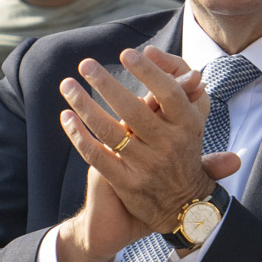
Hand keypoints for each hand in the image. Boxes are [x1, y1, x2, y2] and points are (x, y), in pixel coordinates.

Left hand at [60, 45, 241, 225]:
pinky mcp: (126, 183)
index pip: (168, 93)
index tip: (126, 53)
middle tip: (86, 65)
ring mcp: (146, 165)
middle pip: (132, 109)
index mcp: (188, 127)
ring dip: (85, 105)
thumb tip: (193, 72)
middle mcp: (168, 145)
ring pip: (109, 130)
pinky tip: (67, 117)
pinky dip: (79, 135)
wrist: (185, 209)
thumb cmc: (185, 156)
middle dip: (106, 84)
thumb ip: (189, 99)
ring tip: (68, 85)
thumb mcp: (195, 128)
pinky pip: (97, 155)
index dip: (148, 71)